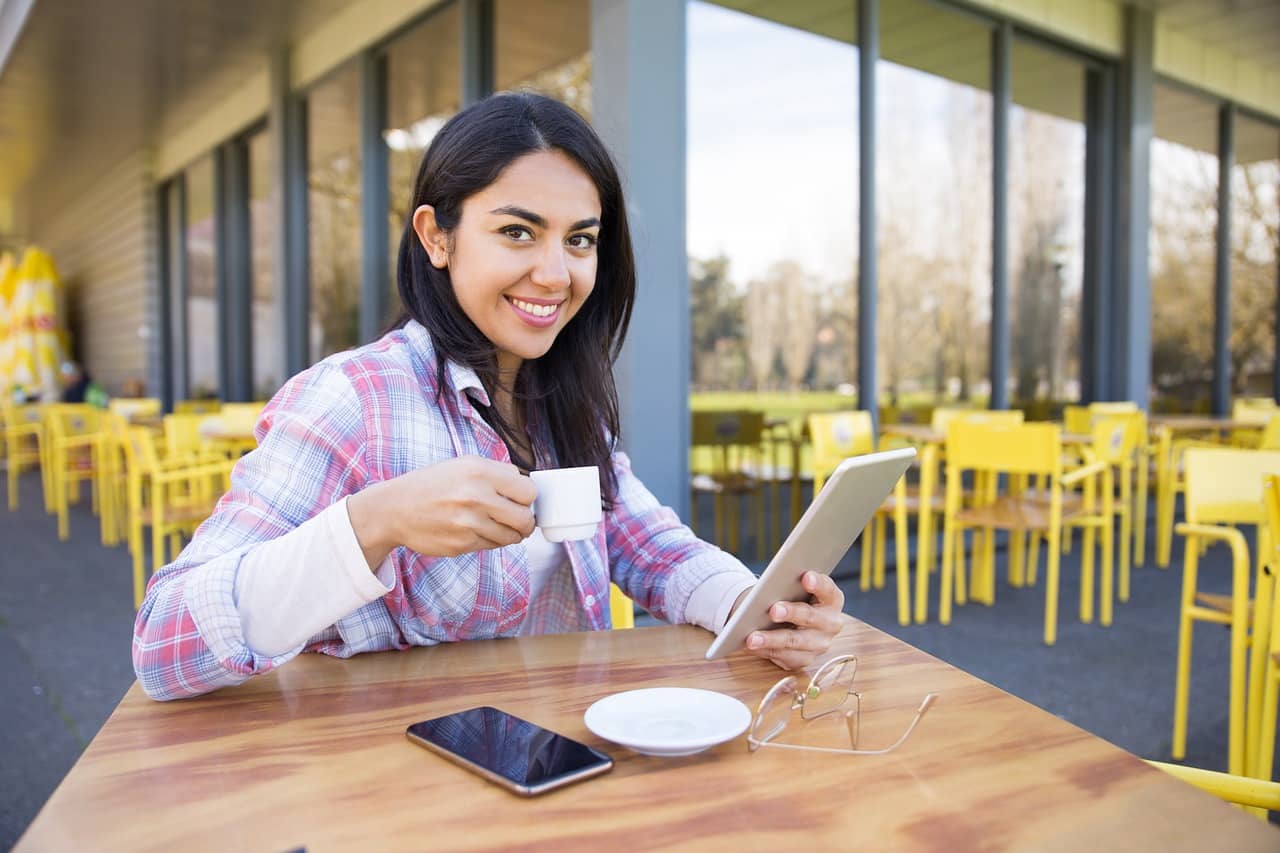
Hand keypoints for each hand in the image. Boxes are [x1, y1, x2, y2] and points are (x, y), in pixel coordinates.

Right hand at [347, 456, 536, 567]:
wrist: (395, 509)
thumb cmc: (432, 485)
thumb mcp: (464, 465)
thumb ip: (498, 473)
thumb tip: (527, 488)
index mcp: (479, 472)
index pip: (528, 491)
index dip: (528, 497)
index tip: (521, 499)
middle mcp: (476, 497)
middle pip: (525, 519)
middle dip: (526, 521)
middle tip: (519, 518)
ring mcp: (469, 524)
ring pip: (511, 537)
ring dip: (510, 533)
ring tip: (496, 524)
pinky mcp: (462, 545)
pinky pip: (492, 546)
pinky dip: (491, 540)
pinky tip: (477, 530)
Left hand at [739, 572, 845, 670]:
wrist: (791, 619)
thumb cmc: (792, 597)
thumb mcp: (794, 587)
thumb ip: (789, 584)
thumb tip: (769, 587)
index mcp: (832, 599)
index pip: (828, 589)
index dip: (817, 583)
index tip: (805, 576)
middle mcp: (831, 623)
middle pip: (811, 617)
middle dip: (792, 613)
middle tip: (774, 610)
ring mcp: (819, 644)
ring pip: (795, 642)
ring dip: (772, 640)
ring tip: (752, 638)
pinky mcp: (805, 659)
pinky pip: (785, 657)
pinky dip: (766, 651)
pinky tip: (753, 647)